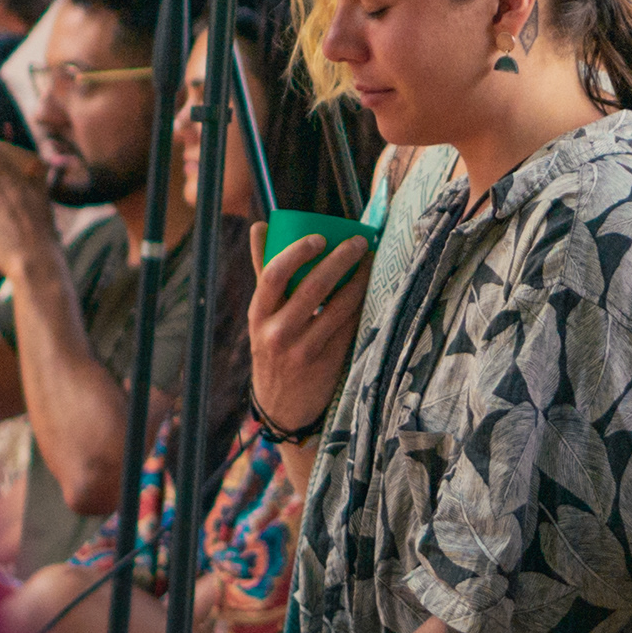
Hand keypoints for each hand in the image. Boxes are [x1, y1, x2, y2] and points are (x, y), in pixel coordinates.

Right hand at [248, 233, 371, 434]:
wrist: (282, 406)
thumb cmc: (273, 346)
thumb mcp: (262, 314)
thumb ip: (264, 270)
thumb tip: (260, 226)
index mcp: (258, 315)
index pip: (274, 275)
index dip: (298, 252)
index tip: (320, 237)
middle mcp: (277, 332)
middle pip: (312, 288)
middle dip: (340, 259)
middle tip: (359, 242)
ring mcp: (303, 350)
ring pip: (338, 307)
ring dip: (359, 280)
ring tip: (371, 261)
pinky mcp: (327, 363)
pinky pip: (350, 326)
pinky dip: (362, 305)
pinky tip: (373, 290)